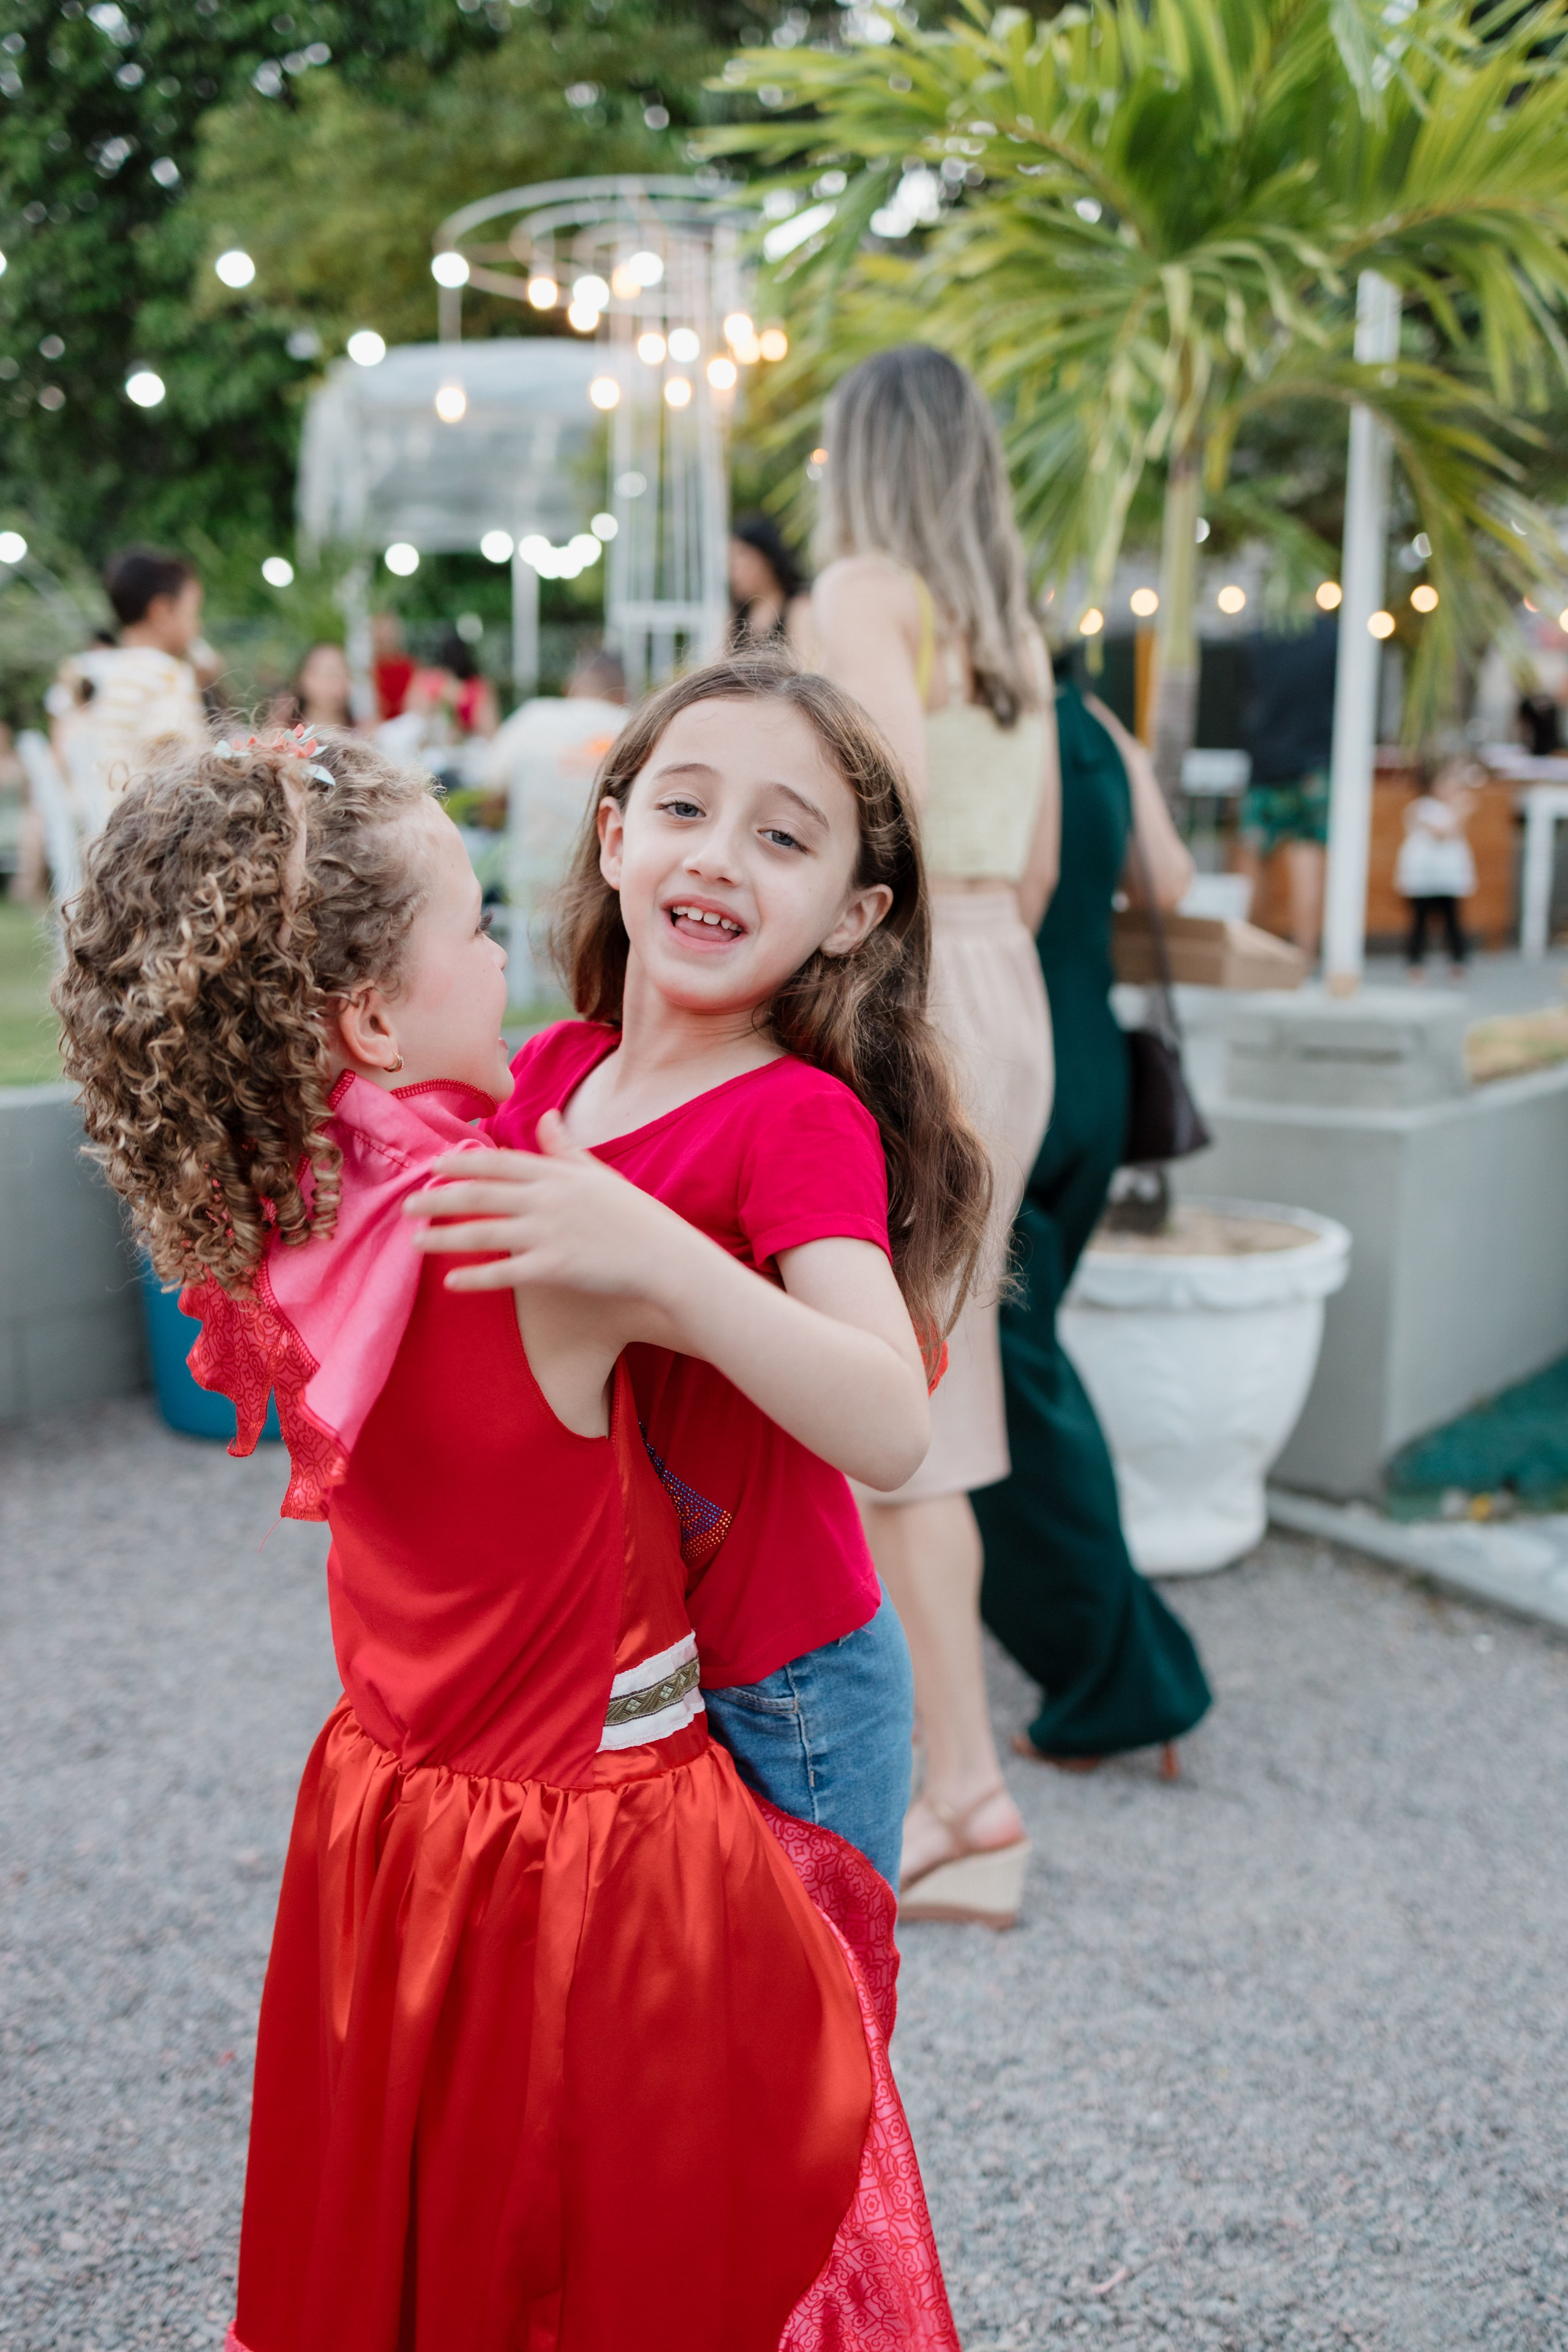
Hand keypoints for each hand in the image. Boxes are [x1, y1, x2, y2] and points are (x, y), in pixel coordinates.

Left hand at [404, 1111, 701, 1311]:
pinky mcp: (554, 1269)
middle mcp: (547, 1199)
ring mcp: (549, 1234)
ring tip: (416, 1241)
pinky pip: (504, 1273)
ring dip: (444, 1237)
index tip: (432, 1165)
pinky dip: (475, 1278)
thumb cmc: (634, 1216)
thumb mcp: (599, 1174)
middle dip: (438, 1198)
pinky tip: (451, 1282)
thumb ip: (565, 1148)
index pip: (497, 1161)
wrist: (665, 1257)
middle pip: (479, 1195)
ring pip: (482, 1233)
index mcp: (556, 1173)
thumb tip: (546, 1115)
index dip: (460, 1162)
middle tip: (407, 1205)